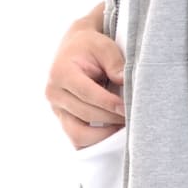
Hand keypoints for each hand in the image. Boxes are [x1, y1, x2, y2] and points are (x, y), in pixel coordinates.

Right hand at [44, 10, 125, 148]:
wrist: (75, 48)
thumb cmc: (91, 46)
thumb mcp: (104, 46)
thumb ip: (115, 62)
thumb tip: (125, 82)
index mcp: (61, 73)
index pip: (87, 94)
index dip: (109, 103)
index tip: (128, 108)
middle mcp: (54, 93)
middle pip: (86, 114)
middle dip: (112, 118)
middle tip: (133, 118)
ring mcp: (56, 109)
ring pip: (79, 134)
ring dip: (104, 135)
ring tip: (124, 127)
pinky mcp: (63, 119)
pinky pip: (77, 139)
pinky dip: (95, 141)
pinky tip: (113, 133)